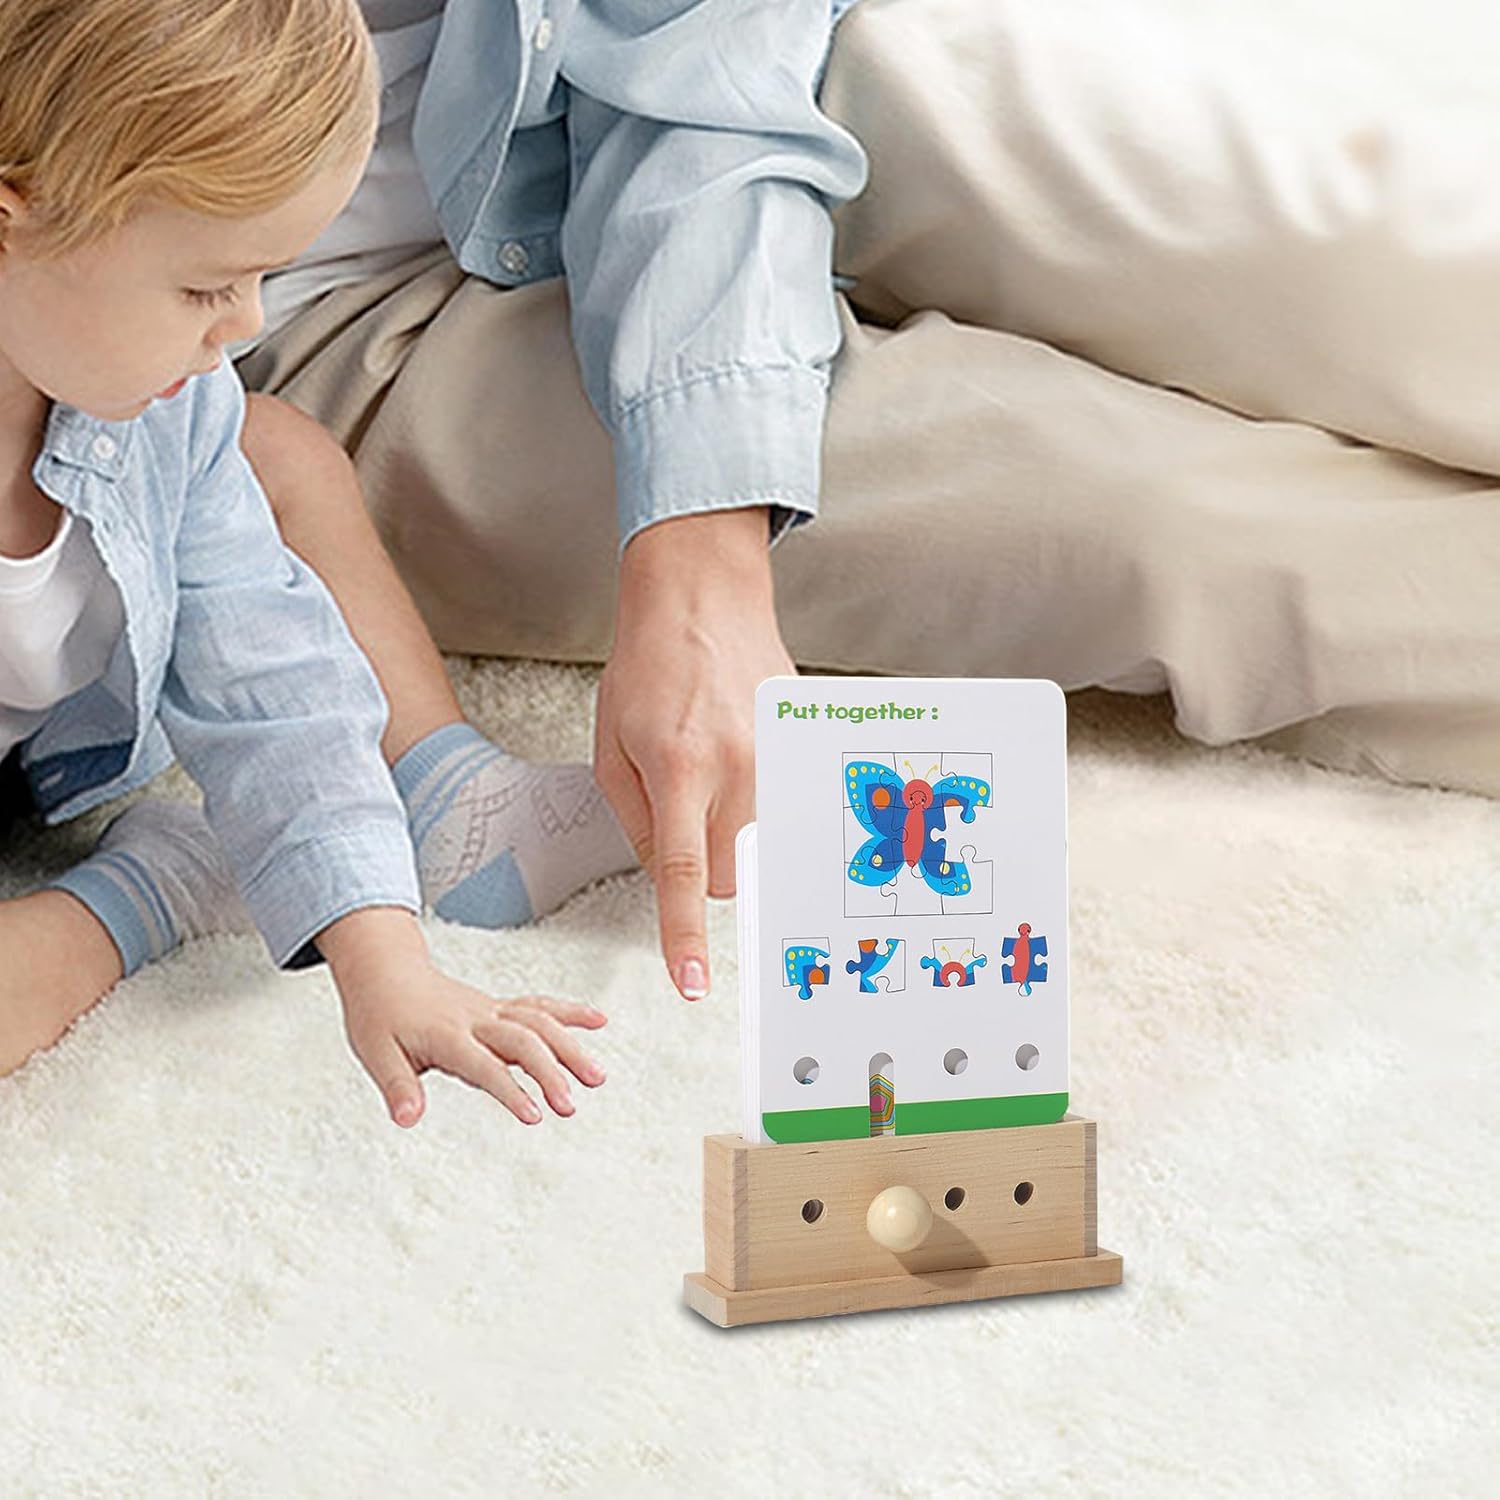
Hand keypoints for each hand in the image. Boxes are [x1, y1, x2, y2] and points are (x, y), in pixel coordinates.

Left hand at [317, 908, 607, 1126]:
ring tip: (597, 1077)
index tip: (534, 1116)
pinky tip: (598, 1020)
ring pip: (539, 1022)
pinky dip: (569, 1012)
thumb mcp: (375, 1055)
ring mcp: (490, 1011)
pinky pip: (538, 1006)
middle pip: (522, 1041)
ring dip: (570, 1046)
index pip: (485, 1066)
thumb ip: (397, 1087)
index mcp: (447, 1035)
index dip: (510, 1090)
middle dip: (550, 1072)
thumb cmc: (379, 1016)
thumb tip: (407, 1118)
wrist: (384, 972)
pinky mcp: (498, 1008)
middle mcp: (475, 1020)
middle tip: (570, 1106)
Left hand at [595, 506, 792, 1001]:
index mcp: (679, 768)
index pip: (685, 872)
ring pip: (761, 843)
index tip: (690, 983)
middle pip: (733, 874)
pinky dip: (759, 799)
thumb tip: (670, 879)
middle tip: (684, 815)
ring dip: (733, 831)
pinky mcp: (800, 744)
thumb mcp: (613, 749)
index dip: (685, 933)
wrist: (702, 595)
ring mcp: (778, 755)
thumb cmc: (646, 668)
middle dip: (707, 869)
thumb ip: (639, 822)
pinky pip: (783, 804)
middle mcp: (738, 766)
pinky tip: (739, 755)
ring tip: (710, 769)